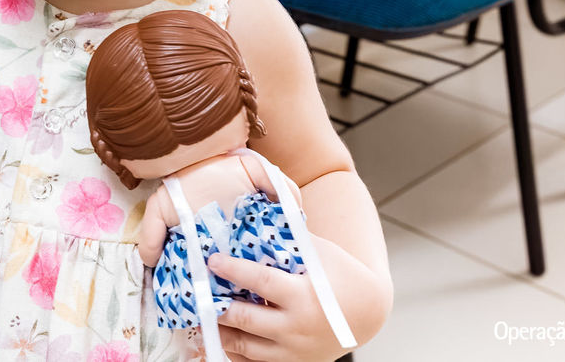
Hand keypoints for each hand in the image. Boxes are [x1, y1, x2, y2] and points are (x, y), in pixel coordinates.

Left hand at [207, 254, 357, 361]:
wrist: (367, 313)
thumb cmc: (342, 276)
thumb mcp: (321, 253)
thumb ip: (289, 240)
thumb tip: (255, 217)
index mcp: (305, 297)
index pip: (262, 282)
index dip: (234, 270)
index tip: (212, 261)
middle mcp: (297, 328)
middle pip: (246, 319)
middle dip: (217, 306)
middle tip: (196, 292)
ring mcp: (293, 351)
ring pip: (244, 346)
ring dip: (219, 331)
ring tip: (199, 315)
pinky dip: (232, 353)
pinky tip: (216, 338)